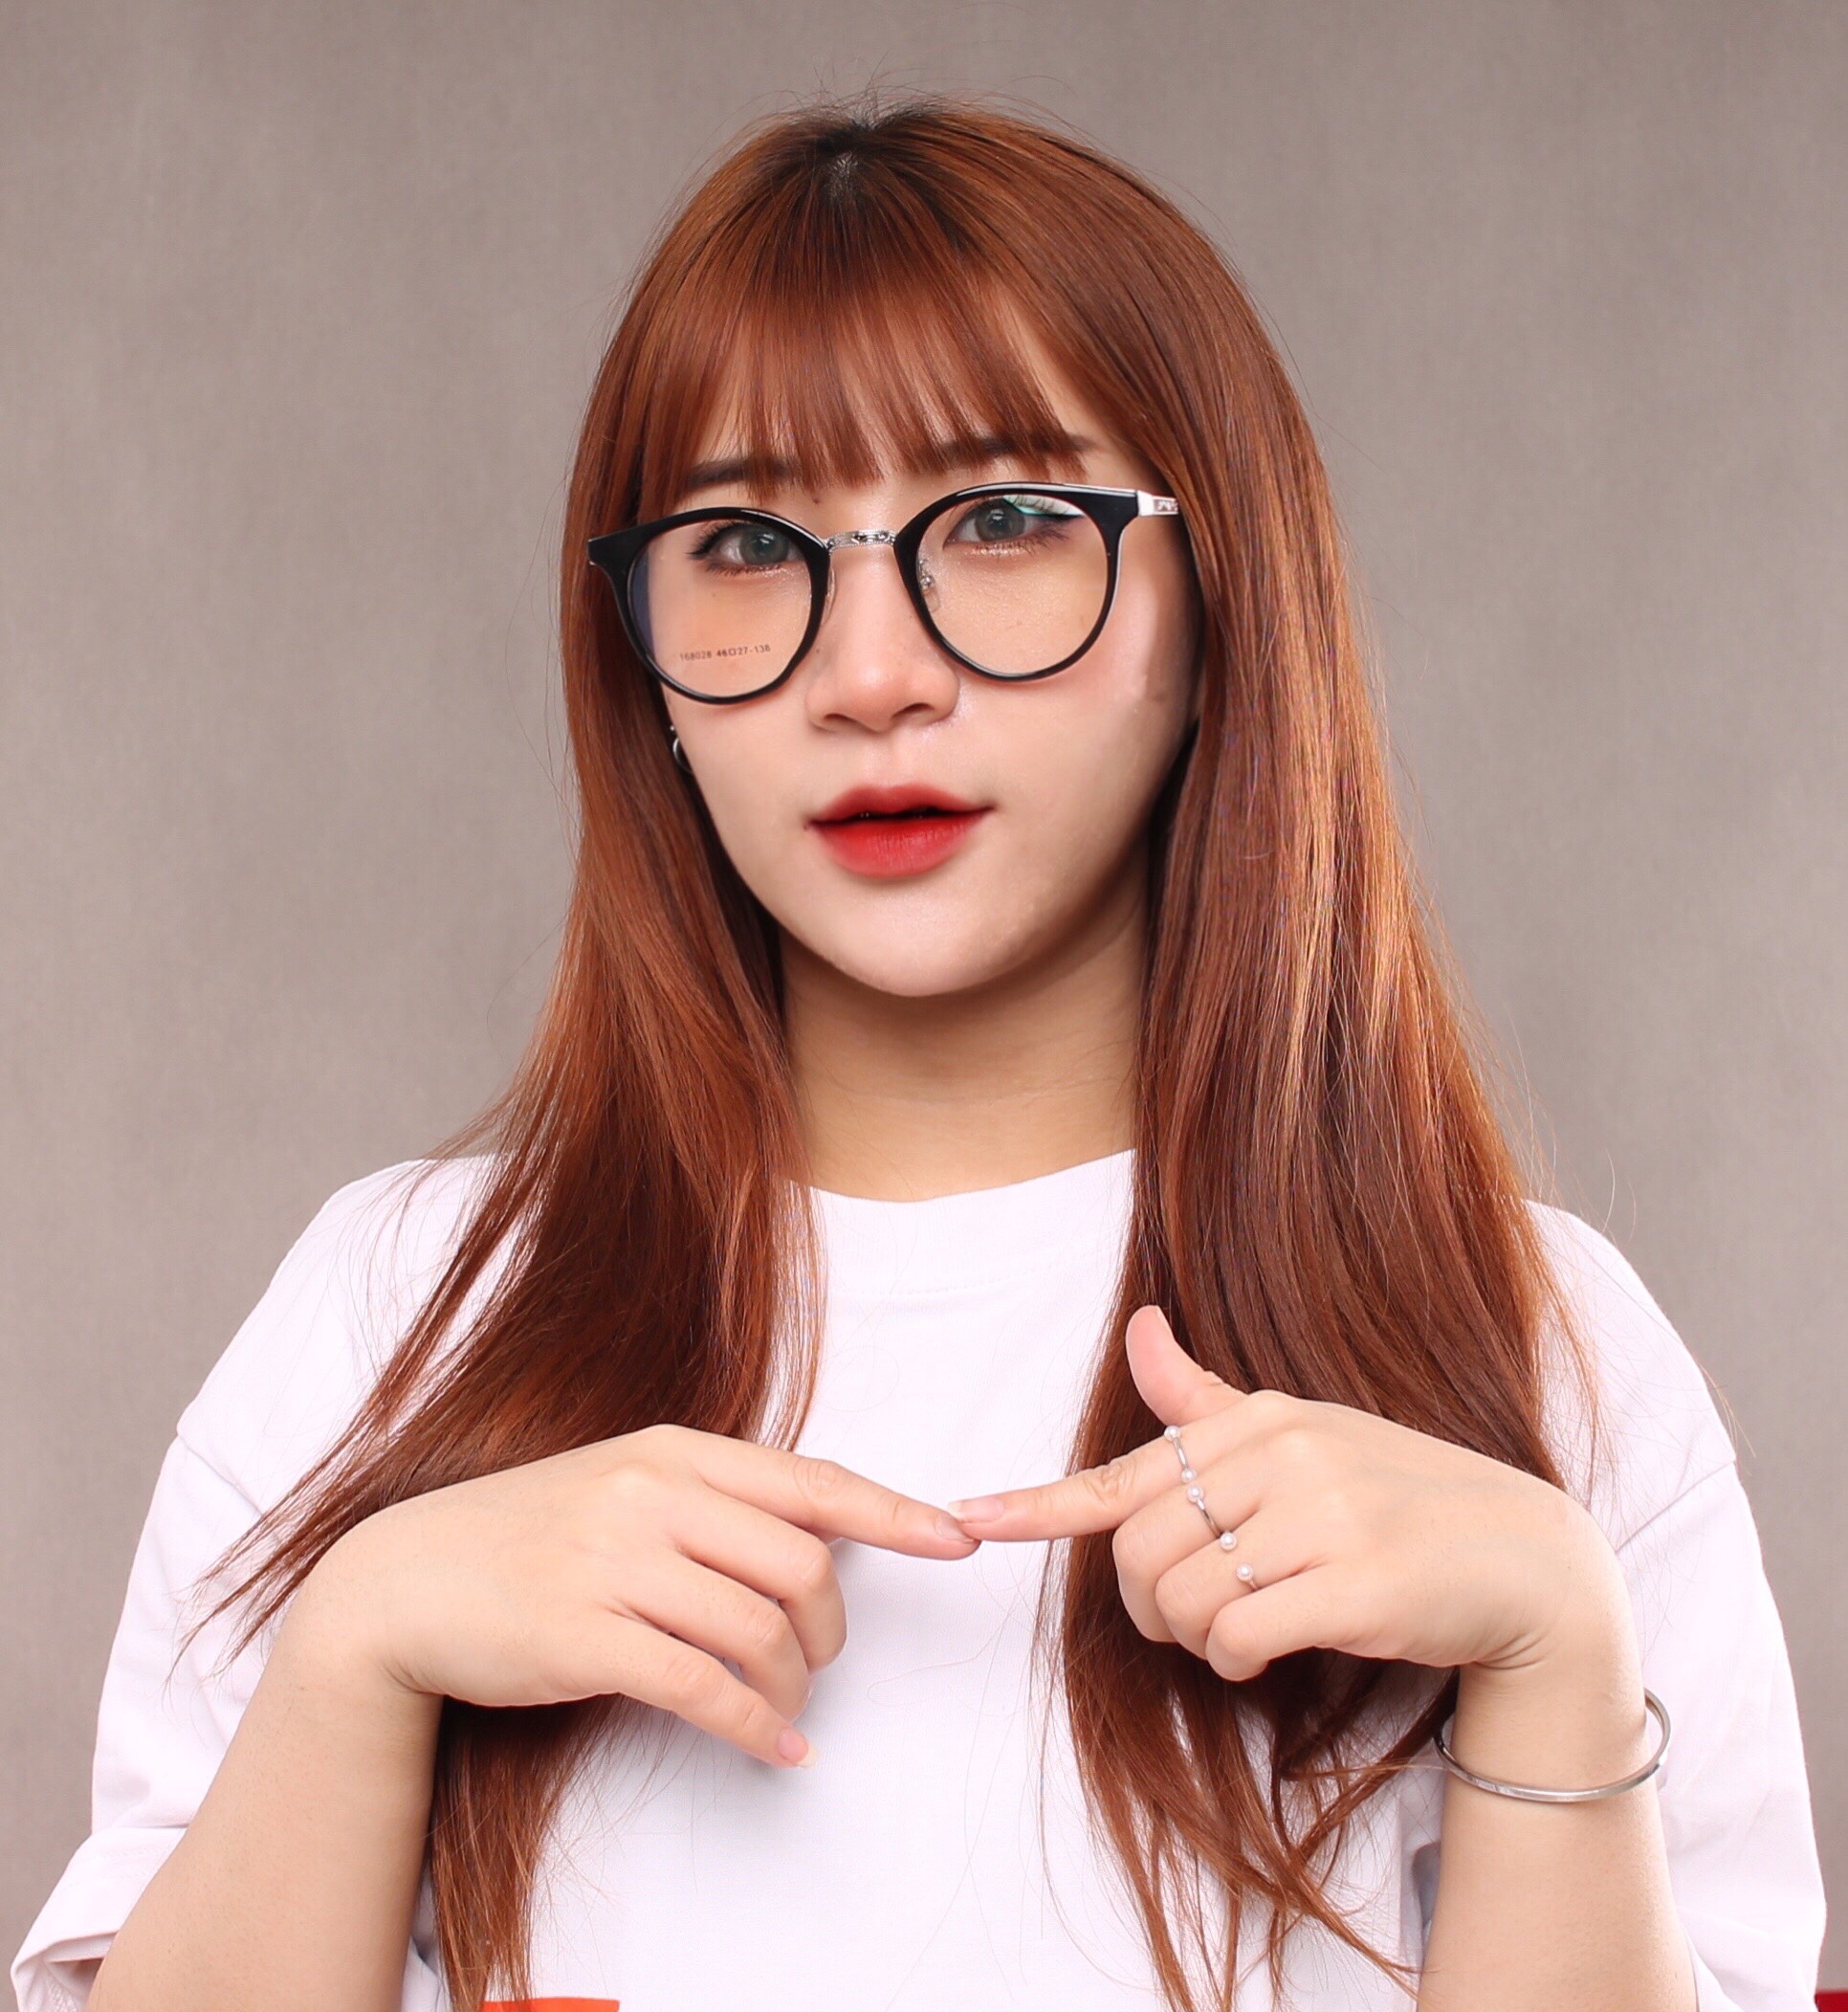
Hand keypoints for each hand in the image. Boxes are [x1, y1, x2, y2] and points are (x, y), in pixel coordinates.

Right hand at [302, 1426, 980, 1768]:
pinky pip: (701, 1688)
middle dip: (831, 1629)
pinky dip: (752, 1725)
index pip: (811, 1479)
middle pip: (802, 1565)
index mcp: (673, 1450)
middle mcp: (650, 1492)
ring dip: (791, 1688)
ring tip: (783, 1711)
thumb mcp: (620, 1484)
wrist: (406, 1581)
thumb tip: (817, 1533)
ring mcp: (615, 1561)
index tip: (958, 1539)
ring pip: (759, 1632)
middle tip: (817, 1662)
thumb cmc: (529, 1536)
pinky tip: (772, 1747)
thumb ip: (710, 1499)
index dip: (894, 1512)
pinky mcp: (583, 1636)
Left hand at [947, 1307, 1625, 1683]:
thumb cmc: (1396, 1500)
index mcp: (1259, 1420)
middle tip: (1195, 1621)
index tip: (966, 1520)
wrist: (1524, 1563)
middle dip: (1149, 1607)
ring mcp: (1323, 1516)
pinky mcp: (1355, 1584)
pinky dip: (1235, 1662)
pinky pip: (1236, 1639)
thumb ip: (1208, 1404)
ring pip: (1184, 1601)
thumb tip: (1143, 1327)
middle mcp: (1284, 1455)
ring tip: (1244, 1631)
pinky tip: (1271, 1653)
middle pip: (1142, 1554)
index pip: (1128, 1472)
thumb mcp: (1304, 1438)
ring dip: (1197, 1639)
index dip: (1039, 1505)